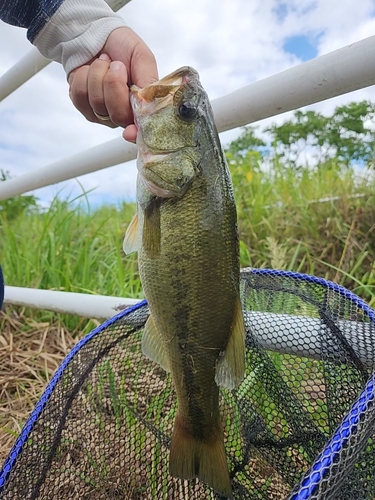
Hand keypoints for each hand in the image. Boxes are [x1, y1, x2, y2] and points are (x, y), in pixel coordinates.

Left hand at [68, 27, 157, 141]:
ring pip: (97, 104)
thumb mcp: (143, 59)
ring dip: (97, 75)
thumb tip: (149, 106)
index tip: (129, 132)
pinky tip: (90, 70)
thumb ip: (149, 82)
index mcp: (142, 106)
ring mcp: (102, 114)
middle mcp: (123, 115)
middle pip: (118, 115)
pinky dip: (83, 77)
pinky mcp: (83, 107)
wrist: (97, 35)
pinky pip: (79, 97)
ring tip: (103, 64)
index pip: (141, 129)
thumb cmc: (123, 46)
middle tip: (116, 65)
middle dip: (113, 84)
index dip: (135, 133)